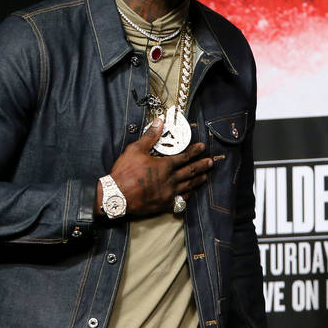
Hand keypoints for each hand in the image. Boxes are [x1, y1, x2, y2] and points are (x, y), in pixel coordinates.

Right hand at [99, 118, 213, 216]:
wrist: (117, 196)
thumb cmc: (125, 172)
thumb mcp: (135, 150)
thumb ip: (150, 136)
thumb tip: (159, 122)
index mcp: (164, 165)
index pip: (184, 157)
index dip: (194, 151)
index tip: (202, 147)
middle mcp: (170, 179)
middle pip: (190, 171)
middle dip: (201, 166)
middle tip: (210, 162)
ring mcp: (168, 193)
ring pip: (188, 185)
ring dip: (197, 180)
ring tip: (205, 176)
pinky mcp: (164, 204)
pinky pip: (180, 199)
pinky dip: (187, 195)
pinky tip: (190, 192)